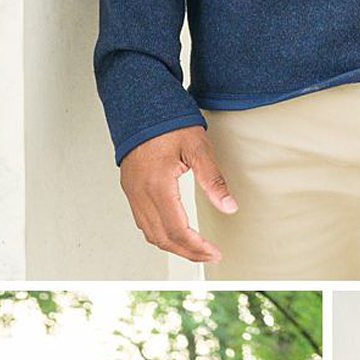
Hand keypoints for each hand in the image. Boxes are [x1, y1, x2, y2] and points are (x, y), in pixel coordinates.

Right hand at [118, 128, 235, 265]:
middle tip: (209, 255)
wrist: (140, 104)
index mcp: (157, 186)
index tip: (214, 253)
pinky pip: (142, 221)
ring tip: (195, 248)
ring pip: (149, 233)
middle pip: (162, 238)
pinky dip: (159, 233)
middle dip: (187, 252)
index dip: (197, 247)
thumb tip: (229, 207)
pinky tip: (174, 231)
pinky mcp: (130, 188)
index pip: (177, 230)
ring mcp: (132, 192)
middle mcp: (140, 193)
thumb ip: (213, 180)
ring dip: (172, 245)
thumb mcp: (198, 147)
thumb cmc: (169, 122)